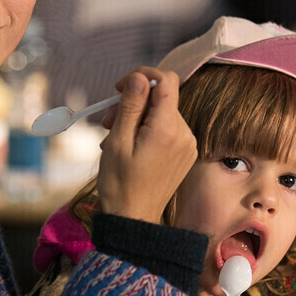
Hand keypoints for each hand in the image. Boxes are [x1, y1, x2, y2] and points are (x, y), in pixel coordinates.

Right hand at [96, 68, 196, 223]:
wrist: (134, 220)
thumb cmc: (120, 184)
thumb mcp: (117, 141)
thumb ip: (130, 105)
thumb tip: (138, 77)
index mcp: (168, 129)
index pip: (166, 81)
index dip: (142, 76)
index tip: (121, 88)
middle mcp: (184, 134)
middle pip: (161, 98)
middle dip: (133, 102)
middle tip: (107, 120)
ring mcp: (187, 145)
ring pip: (162, 113)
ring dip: (137, 118)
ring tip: (114, 137)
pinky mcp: (185, 154)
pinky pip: (166, 129)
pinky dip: (147, 130)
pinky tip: (129, 146)